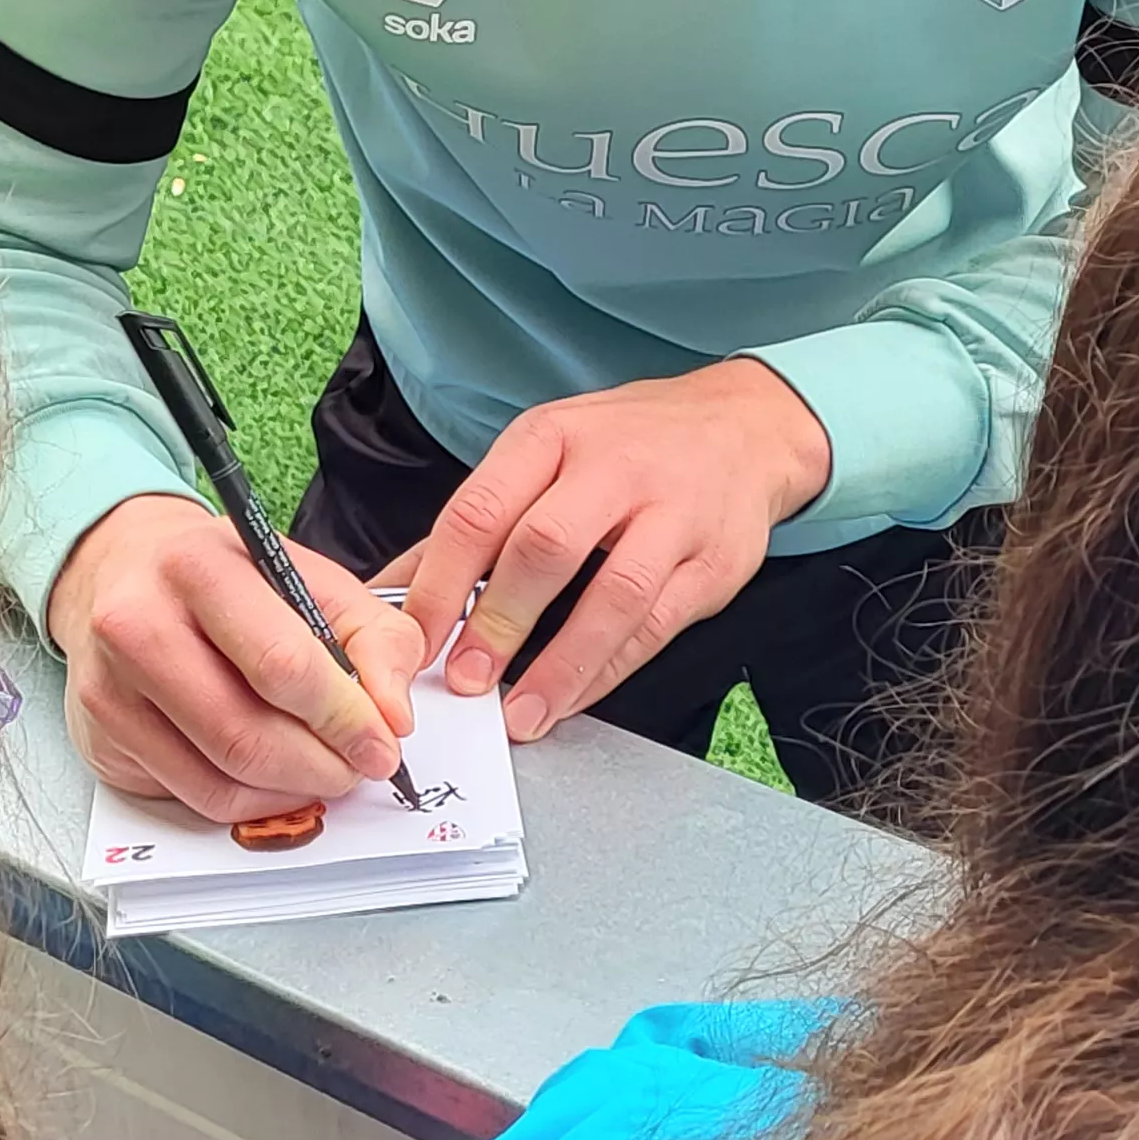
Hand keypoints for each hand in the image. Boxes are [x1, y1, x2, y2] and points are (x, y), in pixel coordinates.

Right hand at [47, 493, 425, 826]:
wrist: (124, 570)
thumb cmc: (225, 578)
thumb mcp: (310, 579)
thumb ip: (374, 637)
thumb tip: (392, 714)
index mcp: (197, 566)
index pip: (281, 663)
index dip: (344, 717)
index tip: (382, 744)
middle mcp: (137, 622)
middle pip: (246, 733)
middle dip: (322, 765)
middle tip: (358, 768)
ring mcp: (110, 686)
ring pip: (220, 776)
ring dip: (291, 790)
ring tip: (324, 770)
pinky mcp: (103, 736)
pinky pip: (194, 796)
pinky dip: (251, 802)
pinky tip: (276, 778)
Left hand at [408, 359, 830, 745]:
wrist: (745, 427)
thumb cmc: (628, 445)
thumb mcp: (547, 453)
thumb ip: (477, 522)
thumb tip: (393, 589)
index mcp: (552, 437)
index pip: (481, 509)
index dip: (440, 582)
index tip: (412, 640)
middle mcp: (613, 468)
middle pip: (545, 547)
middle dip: (498, 622)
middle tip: (463, 681)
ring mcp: (672, 514)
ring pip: (613, 595)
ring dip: (560, 664)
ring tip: (519, 713)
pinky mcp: (714, 562)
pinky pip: (657, 626)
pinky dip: (609, 669)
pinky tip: (574, 698)